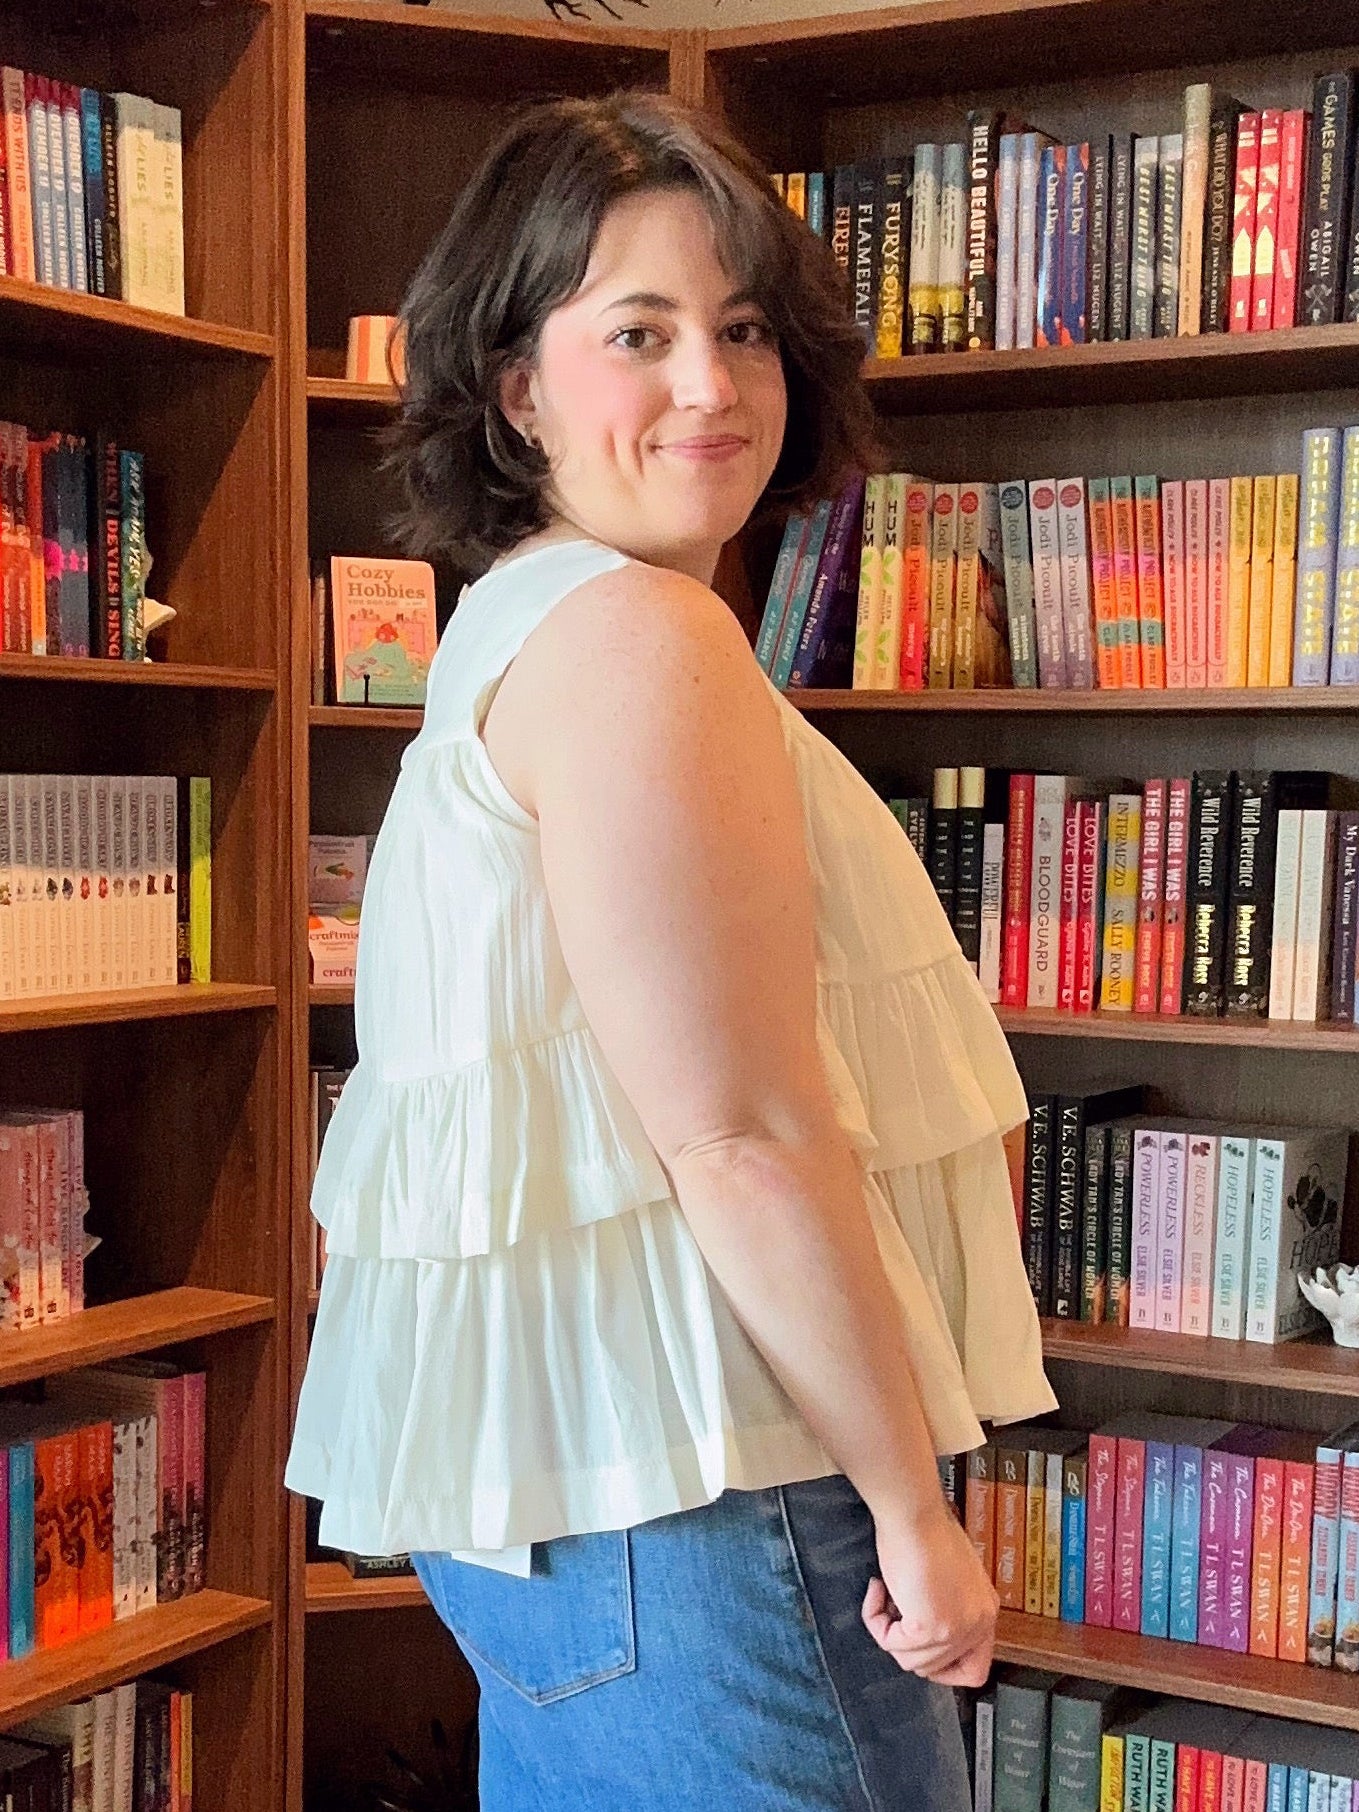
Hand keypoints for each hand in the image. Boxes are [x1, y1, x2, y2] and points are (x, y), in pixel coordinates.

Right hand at [861, 1501, 997, 1687]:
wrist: (914, 1513)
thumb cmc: (925, 1529)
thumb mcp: (949, 1577)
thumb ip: (947, 1606)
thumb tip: (922, 1626)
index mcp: (985, 1611)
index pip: (975, 1670)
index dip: (942, 1668)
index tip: (918, 1647)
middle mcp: (977, 1625)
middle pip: (934, 1667)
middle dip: (905, 1643)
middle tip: (893, 1610)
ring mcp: (956, 1629)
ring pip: (909, 1661)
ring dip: (887, 1630)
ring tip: (884, 1594)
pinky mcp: (929, 1627)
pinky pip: (890, 1643)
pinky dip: (876, 1620)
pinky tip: (878, 1590)